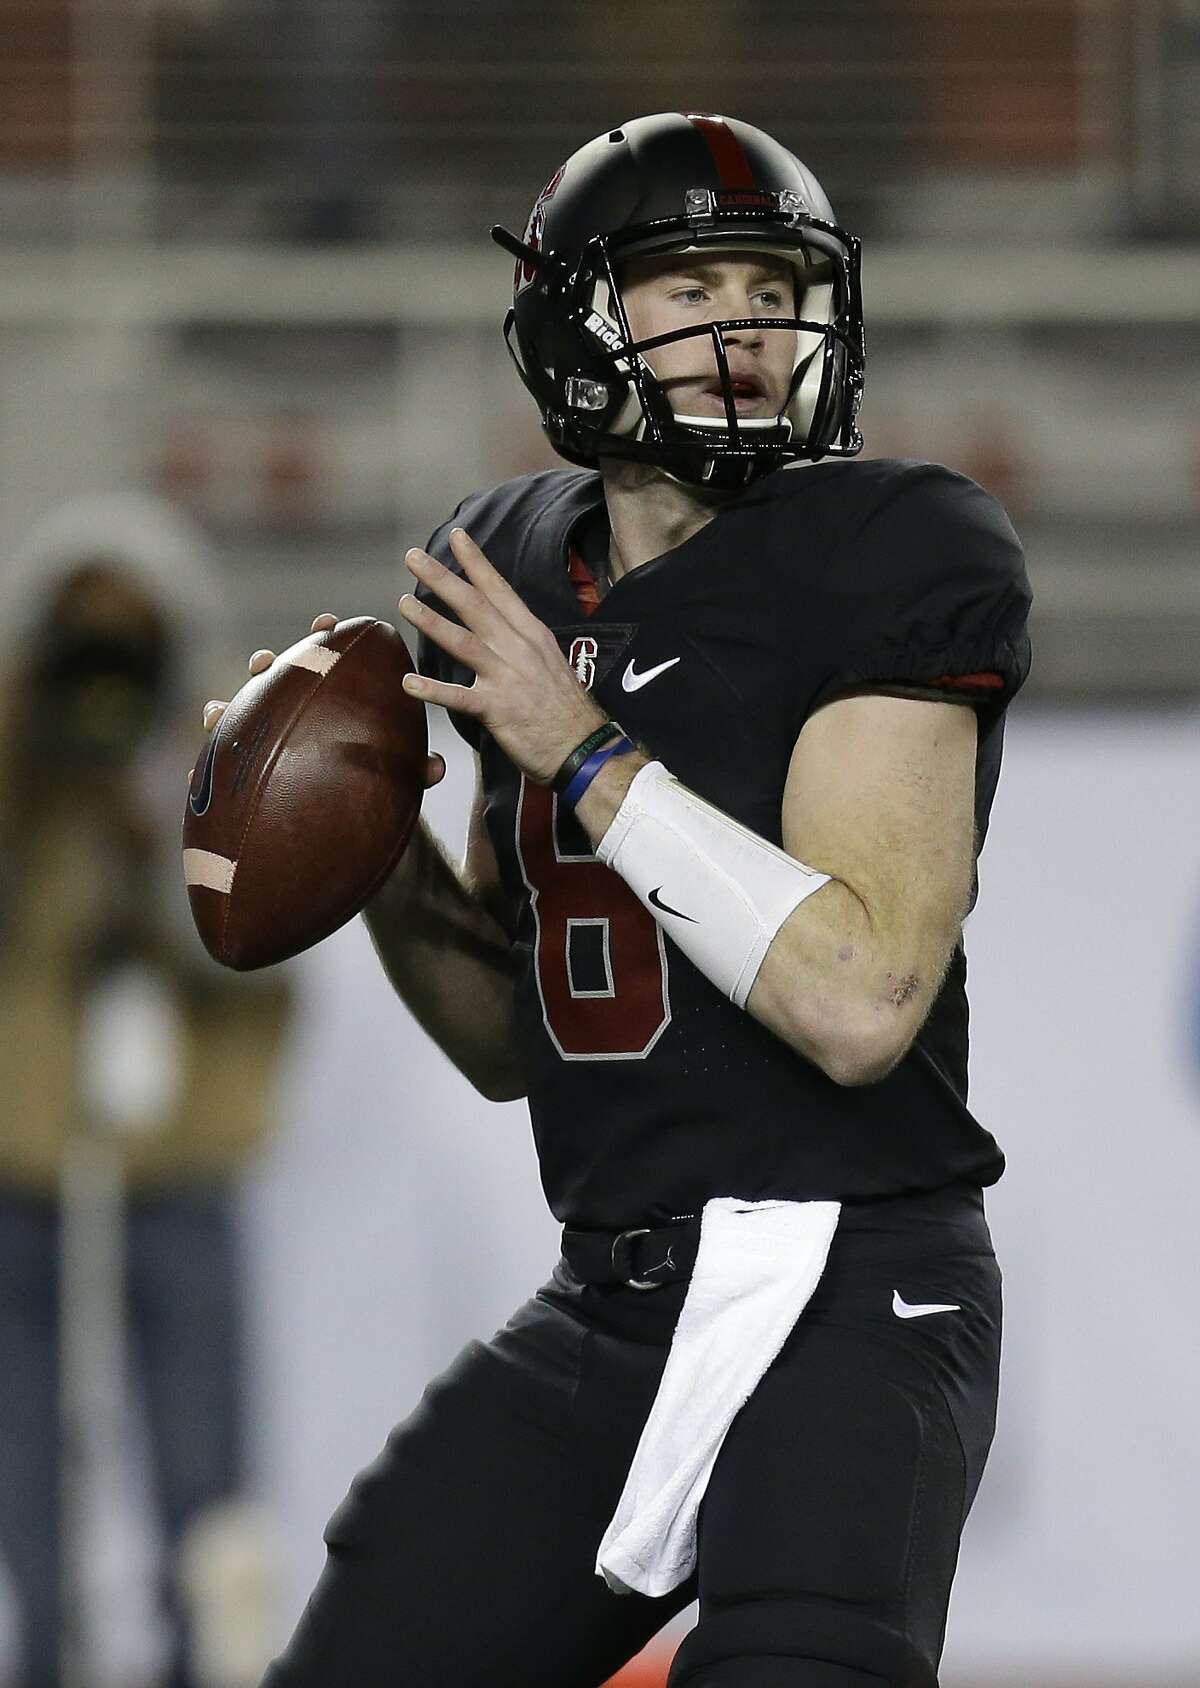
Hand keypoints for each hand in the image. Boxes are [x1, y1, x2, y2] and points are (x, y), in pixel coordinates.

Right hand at [199, 612, 445, 788]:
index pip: (324, 660)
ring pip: (240, 716)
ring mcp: (270, 739)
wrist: (353, 830)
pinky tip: (191, 774)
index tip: (326, 622)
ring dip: (223, 711)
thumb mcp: (399, 779)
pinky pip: (222, 768)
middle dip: (266, 666)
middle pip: (276, 679)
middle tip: (264, 662)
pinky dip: (205, 769)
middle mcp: (296, 713)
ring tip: (214, 713)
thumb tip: (438, 766)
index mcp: (332, 703)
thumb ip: (416, 770)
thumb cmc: (377, 791)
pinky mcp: (251, 771)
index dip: (322, 638)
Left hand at [396, 528, 606, 783]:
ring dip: (431, 620)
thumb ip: (520, 644)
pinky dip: (433, 690)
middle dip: (443, 578)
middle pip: (475, 606)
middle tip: (413, 557)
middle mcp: (518, 649)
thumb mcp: (549, 662)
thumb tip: (497, 632)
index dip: (476, 562)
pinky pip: (459, 698)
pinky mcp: (497, 709)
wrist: (585, 747)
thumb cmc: (566, 709)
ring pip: (463, 641)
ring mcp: (507, 677)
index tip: (456, 537)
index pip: (500, 590)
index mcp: (531, 634)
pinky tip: (408, 683)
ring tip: (404, 603)